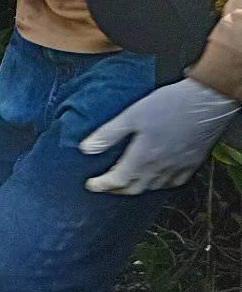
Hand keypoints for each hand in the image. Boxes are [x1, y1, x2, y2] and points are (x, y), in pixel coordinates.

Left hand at [81, 78, 240, 194]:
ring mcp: (178, 167)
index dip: (101, 185)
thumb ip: (108, 135)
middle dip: (116, 189)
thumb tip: (86, 149)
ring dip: (137, 187)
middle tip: (104, 185)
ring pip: (153, 187)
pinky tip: (155, 178)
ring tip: (126, 181)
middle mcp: (160, 168)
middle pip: (134, 188)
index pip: (117, 181)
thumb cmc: (168, 105)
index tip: (90, 185)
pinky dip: (160, 184)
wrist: (206, 102)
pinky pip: (174, 182)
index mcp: (143, 158)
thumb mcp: (131, 116)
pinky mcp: (192, 163)